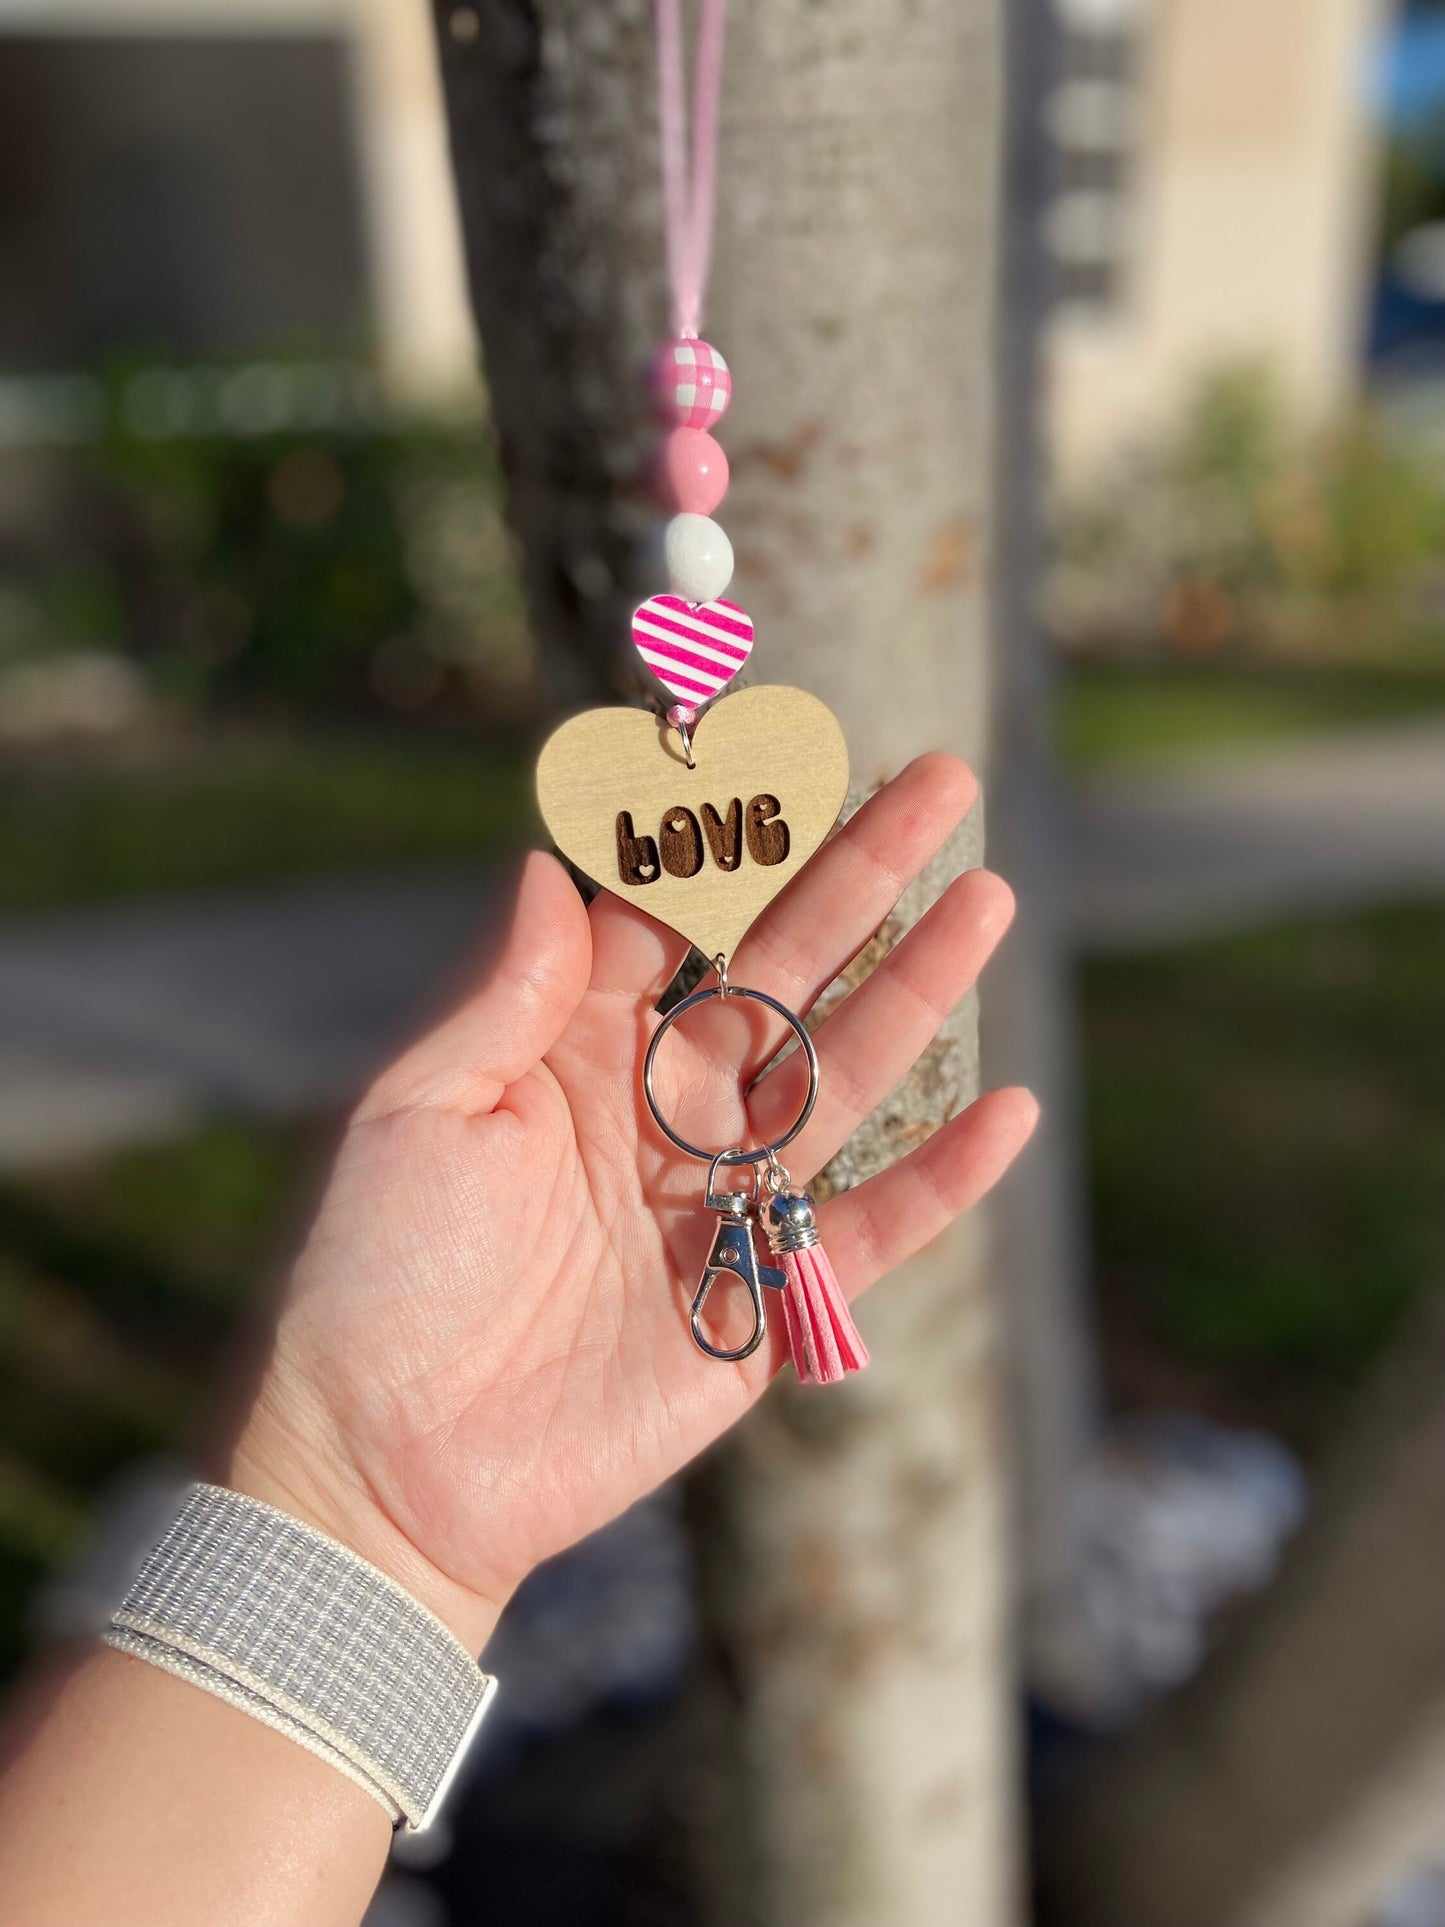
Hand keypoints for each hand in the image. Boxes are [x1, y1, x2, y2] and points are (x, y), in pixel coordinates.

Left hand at [232, 754, 1035, 1650]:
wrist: (384, 1464)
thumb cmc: (371, 1276)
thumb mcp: (413, 1111)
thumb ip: (502, 994)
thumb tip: (547, 864)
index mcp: (571, 1050)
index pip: (673, 920)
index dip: (726, 838)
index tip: (781, 747)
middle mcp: (659, 1110)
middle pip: (781, 972)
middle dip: (859, 878)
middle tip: (939, 784)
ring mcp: (718, 1202)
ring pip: (839, 1076)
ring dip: (917, 992)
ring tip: (989, 899)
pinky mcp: (763, 1304)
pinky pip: (869, 1232)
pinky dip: (940, 1180)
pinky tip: (1007, 1109)